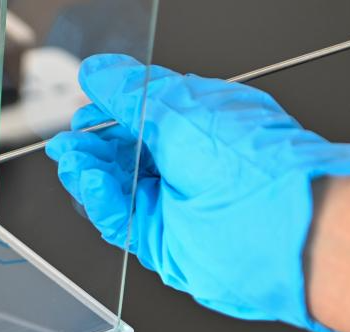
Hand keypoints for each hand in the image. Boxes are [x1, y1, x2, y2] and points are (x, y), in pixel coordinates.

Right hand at [46, 54, 349, 331]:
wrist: (279, 230)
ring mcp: (175, 203)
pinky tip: (89, 183)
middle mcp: (188, 163)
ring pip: (117, 187)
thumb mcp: (177, 110)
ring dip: (90, 172)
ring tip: (72, 159)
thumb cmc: (251, 166)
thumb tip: (99, 72)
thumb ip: (130, 94)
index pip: (142, 113)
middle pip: (123, 153)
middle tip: (69, 139)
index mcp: (199, 124)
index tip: (84, 105)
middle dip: (92, 144)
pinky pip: (120, 219)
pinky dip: (100, 201)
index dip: (109, 109)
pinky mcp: (162, 241)